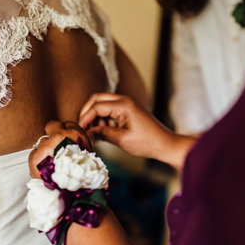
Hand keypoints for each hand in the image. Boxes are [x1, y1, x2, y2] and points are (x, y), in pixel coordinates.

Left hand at [28, 120, 92, 178]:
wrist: (73, 190)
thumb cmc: (83, 174)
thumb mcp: (87, 155)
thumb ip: (80, 145)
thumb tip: (74, 145)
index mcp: (75, 134)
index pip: (68, 124)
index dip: (66, 131)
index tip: (65, 138)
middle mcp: (59, 136)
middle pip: (52, 125)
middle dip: (52, 133)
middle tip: (55, 145)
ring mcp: (44, 146)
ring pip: (42, 142)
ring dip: (45, 150)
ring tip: (51, 163)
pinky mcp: (34, 157)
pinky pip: (33, 155)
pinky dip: (37, 162)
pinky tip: (45, 170)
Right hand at [78, 93, 193, 167]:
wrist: (165, 144)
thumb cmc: (147, 143)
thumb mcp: (121, 140)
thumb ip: (102, 133)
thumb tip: (86, 132)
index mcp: (124, 104)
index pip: (96, 106)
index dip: (85, 118)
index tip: (80, 130)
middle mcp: (125, 100)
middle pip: (97, 100)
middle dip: (88, 113)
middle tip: (84, 129)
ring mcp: (127, 104)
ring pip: (103, 105)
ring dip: (97, 118)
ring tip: (97, 134)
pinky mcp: (128, 110)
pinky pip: (110, 111)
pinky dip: (104, 120)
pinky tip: (104, 133)